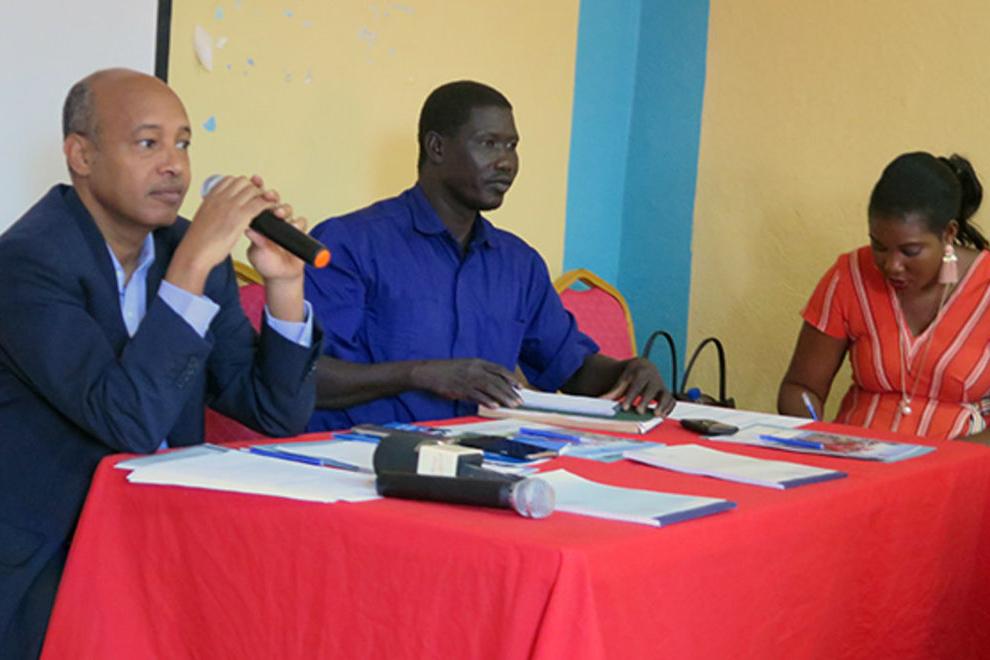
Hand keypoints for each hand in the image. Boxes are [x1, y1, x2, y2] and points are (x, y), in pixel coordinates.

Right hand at [166, 175, 273, 293]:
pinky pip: (260, 204)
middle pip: (244, 182)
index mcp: (211, 197)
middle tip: (258, 201)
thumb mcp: (203, 218)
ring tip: (265, 208)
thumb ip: (212, 210)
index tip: (246, 195)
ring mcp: (231, 206)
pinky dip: (267, 206)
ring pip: (254, 191)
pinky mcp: (240, 217)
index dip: (242, 186)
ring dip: (262, 197)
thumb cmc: (198, 242)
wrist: (194, 253)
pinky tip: (269, 214)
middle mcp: (221, 198)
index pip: (230, 180)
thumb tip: (218, 210)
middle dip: (254, 190)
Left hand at [245, 202, 307, 283]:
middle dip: (272, 197)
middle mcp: (273, 221)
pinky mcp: (300, 231)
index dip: (258, 194)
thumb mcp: (258, 253)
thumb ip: (256, 241)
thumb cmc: (266, 264)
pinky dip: (299, 223)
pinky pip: (302, 221)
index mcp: (259, 223)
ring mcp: (286, 225)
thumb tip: (248, 229)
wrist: (282, 276)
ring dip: (285, 209)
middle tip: (269, 199)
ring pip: (288, 209)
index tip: (256, 188)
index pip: (257, 203)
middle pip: (273, 201)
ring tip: (281, 216)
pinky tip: (295, 227)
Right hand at [410, 359, 522, 407]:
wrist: (428, 372)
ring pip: (490, 387)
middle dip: (510, 391)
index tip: (519, 386)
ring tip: (512, 405)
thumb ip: (480, 373)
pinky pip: (477, 395)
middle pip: (497, 380)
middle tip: (520, 400)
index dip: (511, 378)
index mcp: (477, 362)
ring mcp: (468, 379)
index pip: (499, 369)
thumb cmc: (447, 371)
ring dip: (503, 397)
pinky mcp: (460, 389)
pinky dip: (487, 401)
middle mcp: (475, 369)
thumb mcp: (466, 366)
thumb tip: (494, 384)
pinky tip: (495, 406)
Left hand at [601, 357, 674, 415]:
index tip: (625, 407)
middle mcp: (653, 378)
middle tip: (639, 411)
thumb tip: (600, 400)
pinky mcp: (666, 393)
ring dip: (662, 405)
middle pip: (651, 389)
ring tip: (656, 415)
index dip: (631, 396)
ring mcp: (661, 386)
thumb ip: (613, 391)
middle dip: (645, 401)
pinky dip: (669, 408)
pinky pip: (671, 401)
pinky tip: (662, 416)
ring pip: (665, 394)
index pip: (636, 384)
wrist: (644, 367)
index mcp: (641, 372)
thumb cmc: (631, 377)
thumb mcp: (622, 380)